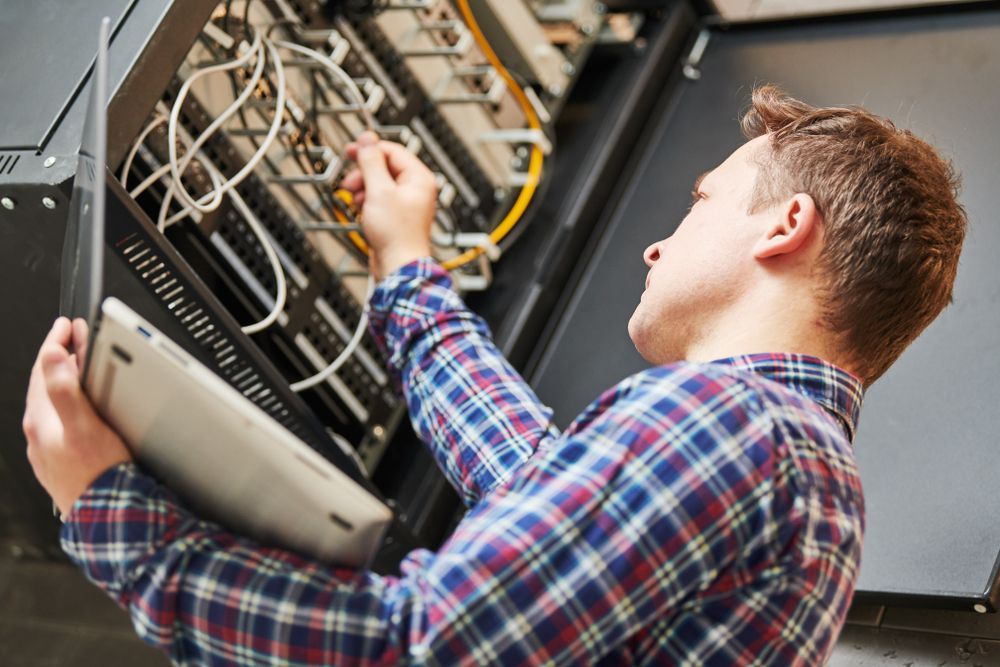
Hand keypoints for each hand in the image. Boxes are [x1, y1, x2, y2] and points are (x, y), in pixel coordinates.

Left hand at [23, 317, 131, 515]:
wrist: (108, 516)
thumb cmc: (100, 474)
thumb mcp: (83, 426)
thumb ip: (64, 389)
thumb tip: (51, 356)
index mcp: (40, 420)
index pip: (43, 369)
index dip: (55, 341)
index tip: (65, 324)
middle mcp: (38, 434)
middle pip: (45, 385)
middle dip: (58, 358)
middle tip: (73, 337)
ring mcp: (48, 449)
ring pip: (52, 405)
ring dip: (64, 382)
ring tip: (79, 368)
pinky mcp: (61, 462)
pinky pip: (61, 424)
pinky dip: (70, 407)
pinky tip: (84, 410)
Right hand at [341, 132, 436, 279]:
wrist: (397, 265)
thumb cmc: (396, 234)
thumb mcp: (379, 190)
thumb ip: (372, 162)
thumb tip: (368, 139)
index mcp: (418, 178)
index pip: (392, 151)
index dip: (370, 149)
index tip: (352, 151)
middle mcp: (415, 188)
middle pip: (384, 167)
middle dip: (364, 174)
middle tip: (351, 183)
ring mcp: (406, 202)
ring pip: (378, 183)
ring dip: (363, 189)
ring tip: (358, 200)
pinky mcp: (396, 215)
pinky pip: (378, 199)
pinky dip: (367, 202)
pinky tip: (363, 211)